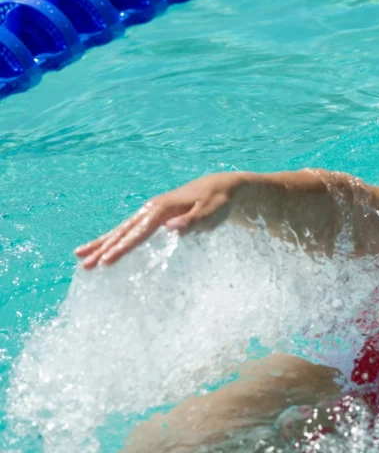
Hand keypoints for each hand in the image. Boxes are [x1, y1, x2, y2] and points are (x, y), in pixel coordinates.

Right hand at [74, 172, 246, 268]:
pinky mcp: (154, 216)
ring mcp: (151, 211)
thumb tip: (170, 229)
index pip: (139, 233)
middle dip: (103, 248)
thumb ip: (192, 222)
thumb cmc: (218, 202)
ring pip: (122, 229)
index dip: (122, 248)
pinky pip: (130, 229)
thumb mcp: (211, 213)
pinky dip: (114, 238)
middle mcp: (152, 209)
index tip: (106, 262)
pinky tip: (104, 247)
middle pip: (123, 231)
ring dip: (102, 243)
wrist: (222, 187)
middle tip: (85, 265)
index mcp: (163, 209)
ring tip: (80, 256)